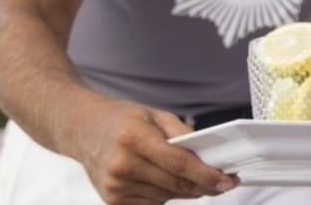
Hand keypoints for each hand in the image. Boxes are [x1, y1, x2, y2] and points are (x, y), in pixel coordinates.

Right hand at [74, 100, 238, 203]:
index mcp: (133, 138)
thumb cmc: (121, 119)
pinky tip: (167, 180)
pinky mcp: (113, 201)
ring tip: (194, 176)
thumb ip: (182, 133)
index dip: (207, 174)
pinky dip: (167, 194)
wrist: (82, 129)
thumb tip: (209, 154)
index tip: (228, 180)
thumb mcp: (154, 114)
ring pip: (167, 196)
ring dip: (186, 190)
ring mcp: (115, 187)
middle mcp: (122, 165)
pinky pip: (153, 203)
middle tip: (224, 182)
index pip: (178, 163)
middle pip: (176, 184)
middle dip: (205, 185)